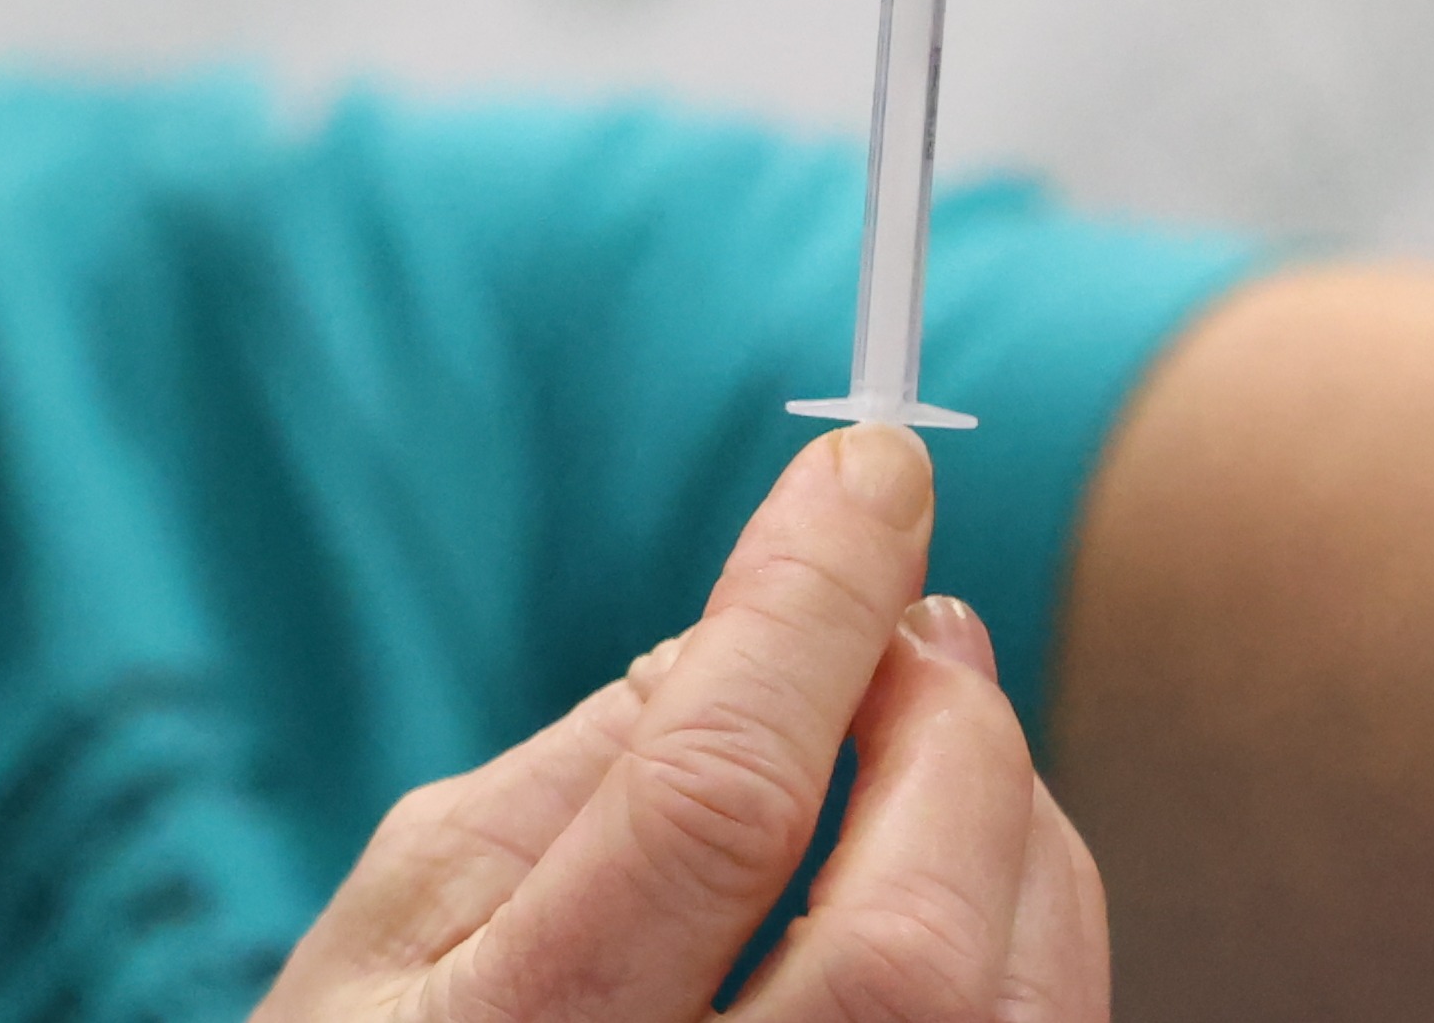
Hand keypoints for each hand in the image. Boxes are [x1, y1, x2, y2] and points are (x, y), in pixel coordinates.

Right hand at [256, 426, 1105, 1021]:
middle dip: (947, 731)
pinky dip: (1032, 926)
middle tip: (912, 618)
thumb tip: (748, 635)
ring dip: (1015, 827)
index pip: (716, 799)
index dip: (811, 604)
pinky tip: (962, 860)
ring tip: (935, 733)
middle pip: (907, 940)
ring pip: (1010, 1016)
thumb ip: (574, 773)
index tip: (868, 465)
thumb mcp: (401, 917)